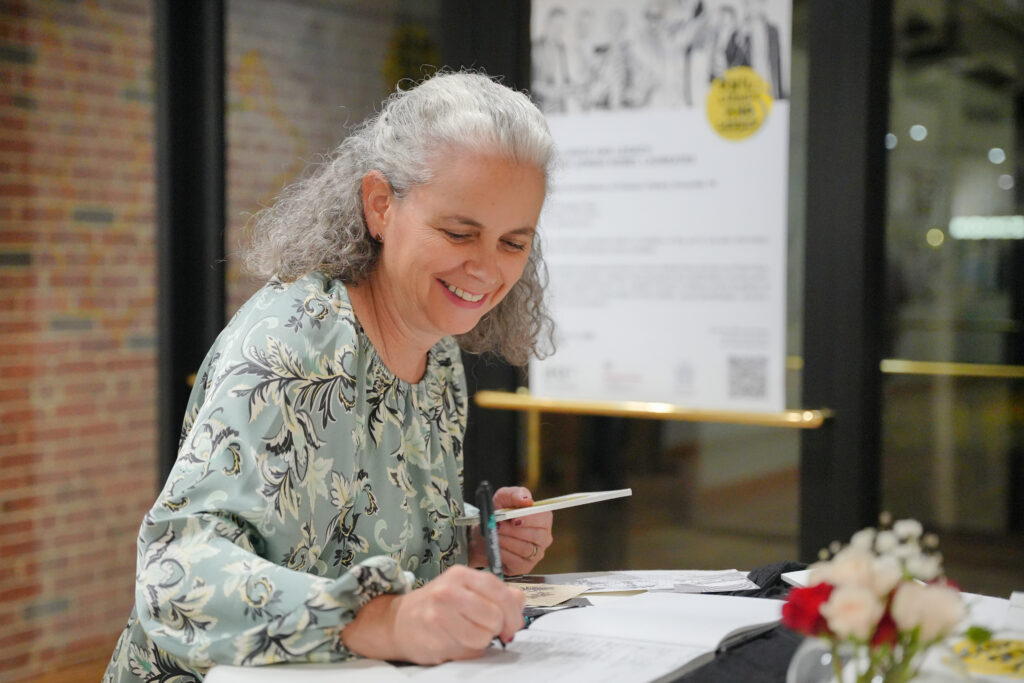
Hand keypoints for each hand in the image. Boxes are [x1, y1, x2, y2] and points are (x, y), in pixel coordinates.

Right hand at [341, 565, 524, 664]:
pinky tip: (453, 641)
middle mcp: (448, 591)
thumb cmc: (438, 605)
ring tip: (466, 634)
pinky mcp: (433, 639)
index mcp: (461, 575)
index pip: (500, 592)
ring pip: (483, 638)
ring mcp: (438, 615)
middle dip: (495, 628)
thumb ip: (496, 593)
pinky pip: (467, 652)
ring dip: (481, 642)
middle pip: (494, 617)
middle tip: (485, 629)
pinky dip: (467, 651)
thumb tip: (520, 603)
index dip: (513, 613)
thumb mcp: (465, 589)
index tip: (514, 625)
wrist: (397, 621)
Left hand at [493, 486, 552, 574]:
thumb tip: (527, 500)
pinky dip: (504, 553)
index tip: (513, 518)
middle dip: (514, 531)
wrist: (484, 534)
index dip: (529, 519)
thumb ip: (514, 494)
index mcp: (543, 518)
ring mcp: (536, 554)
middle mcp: (544, 537)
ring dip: (507, 541)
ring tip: (494, 535)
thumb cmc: (498, 514)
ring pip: (526, 549)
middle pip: (536, 535)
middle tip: (497, 526)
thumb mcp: (502, 498)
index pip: (543, 518)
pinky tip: (496, 547)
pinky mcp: (525, 567)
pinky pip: (517, 562)